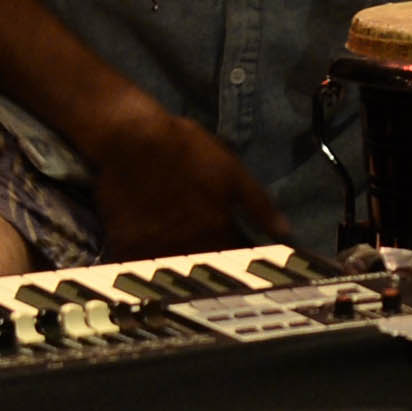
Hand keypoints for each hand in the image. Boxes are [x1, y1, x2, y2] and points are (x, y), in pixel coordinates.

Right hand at [87, 108, 292, 258]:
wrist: (131, 139)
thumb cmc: (187, 150)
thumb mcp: (233, 172)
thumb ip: (259, 206)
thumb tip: (285, 232)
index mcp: (218, 230)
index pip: (241, 259)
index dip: (251, 262)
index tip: (254, 262)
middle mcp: (188, 245)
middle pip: (208, 271)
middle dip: (219, 270)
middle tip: (221, 266)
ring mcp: (155, 246)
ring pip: (175, 270)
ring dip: (185, 271)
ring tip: (188, 264)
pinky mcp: (126, 243)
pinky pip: (140, 264)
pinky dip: (150, 264)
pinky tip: (153, 257)